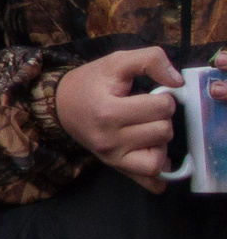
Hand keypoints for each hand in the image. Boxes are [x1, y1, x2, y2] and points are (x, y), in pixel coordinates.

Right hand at [54, 45, 191, 191]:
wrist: (59, 104)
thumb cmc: (90, 82)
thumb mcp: (117, 61)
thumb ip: (150, 60)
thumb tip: (178, 81)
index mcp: (108, 111)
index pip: (162, 107)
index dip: (163, 96)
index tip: (148, 94)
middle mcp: (108, 139)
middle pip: (164, 131)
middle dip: (161, 118)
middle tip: (145, 110)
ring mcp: (111, 157)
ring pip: (161, 155)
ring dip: (160, 140)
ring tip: (146, 127)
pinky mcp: (115, 166)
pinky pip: (149, 179)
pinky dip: (158, 170)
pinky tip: (153, 152)